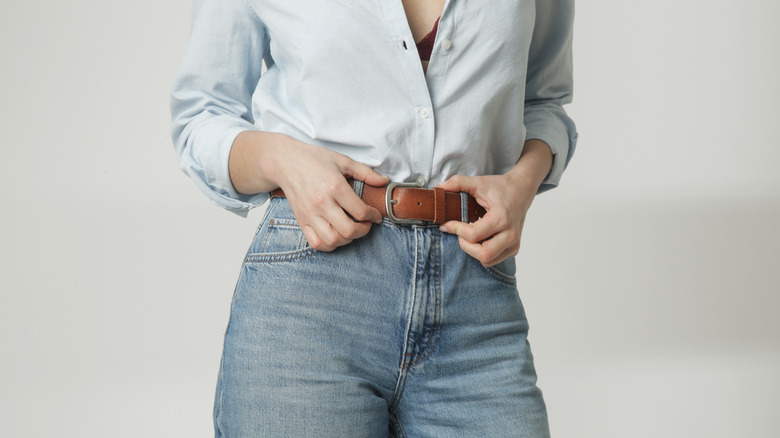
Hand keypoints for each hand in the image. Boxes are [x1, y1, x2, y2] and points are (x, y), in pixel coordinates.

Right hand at [229, 131, 388, 250]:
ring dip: (347, 240)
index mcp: (334, 186)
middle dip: (363, 231)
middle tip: (366, 224)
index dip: (374, 216)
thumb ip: (365, 173)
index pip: (360, 211)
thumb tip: (384, 181)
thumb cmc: (314, 159)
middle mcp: (322, 203)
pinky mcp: (301, 220)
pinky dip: (329, 245)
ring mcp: (310, 214)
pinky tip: (336, 236)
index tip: (376, 215)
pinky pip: (316, 243)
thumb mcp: (343, 160)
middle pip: (348, 230)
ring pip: (332, 240)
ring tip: (351, 230)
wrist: (285, 161)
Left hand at [437, 139, 552, 266]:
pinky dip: (483, 253)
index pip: (473, 235)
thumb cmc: (500, 187)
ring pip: (488, 260)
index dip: (455, 230)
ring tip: (470, 236)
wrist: (522, 189)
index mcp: (501, 218)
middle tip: (460, 233)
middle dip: (466, 246)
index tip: (447, 224)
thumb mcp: (478, 182)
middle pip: (483, 254)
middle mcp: (510, 233)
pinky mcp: (514, 248)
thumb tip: (439, 187)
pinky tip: (480, 239)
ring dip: (474, 251)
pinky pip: (494, 260)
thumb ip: (458, 182)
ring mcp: (514, 243)